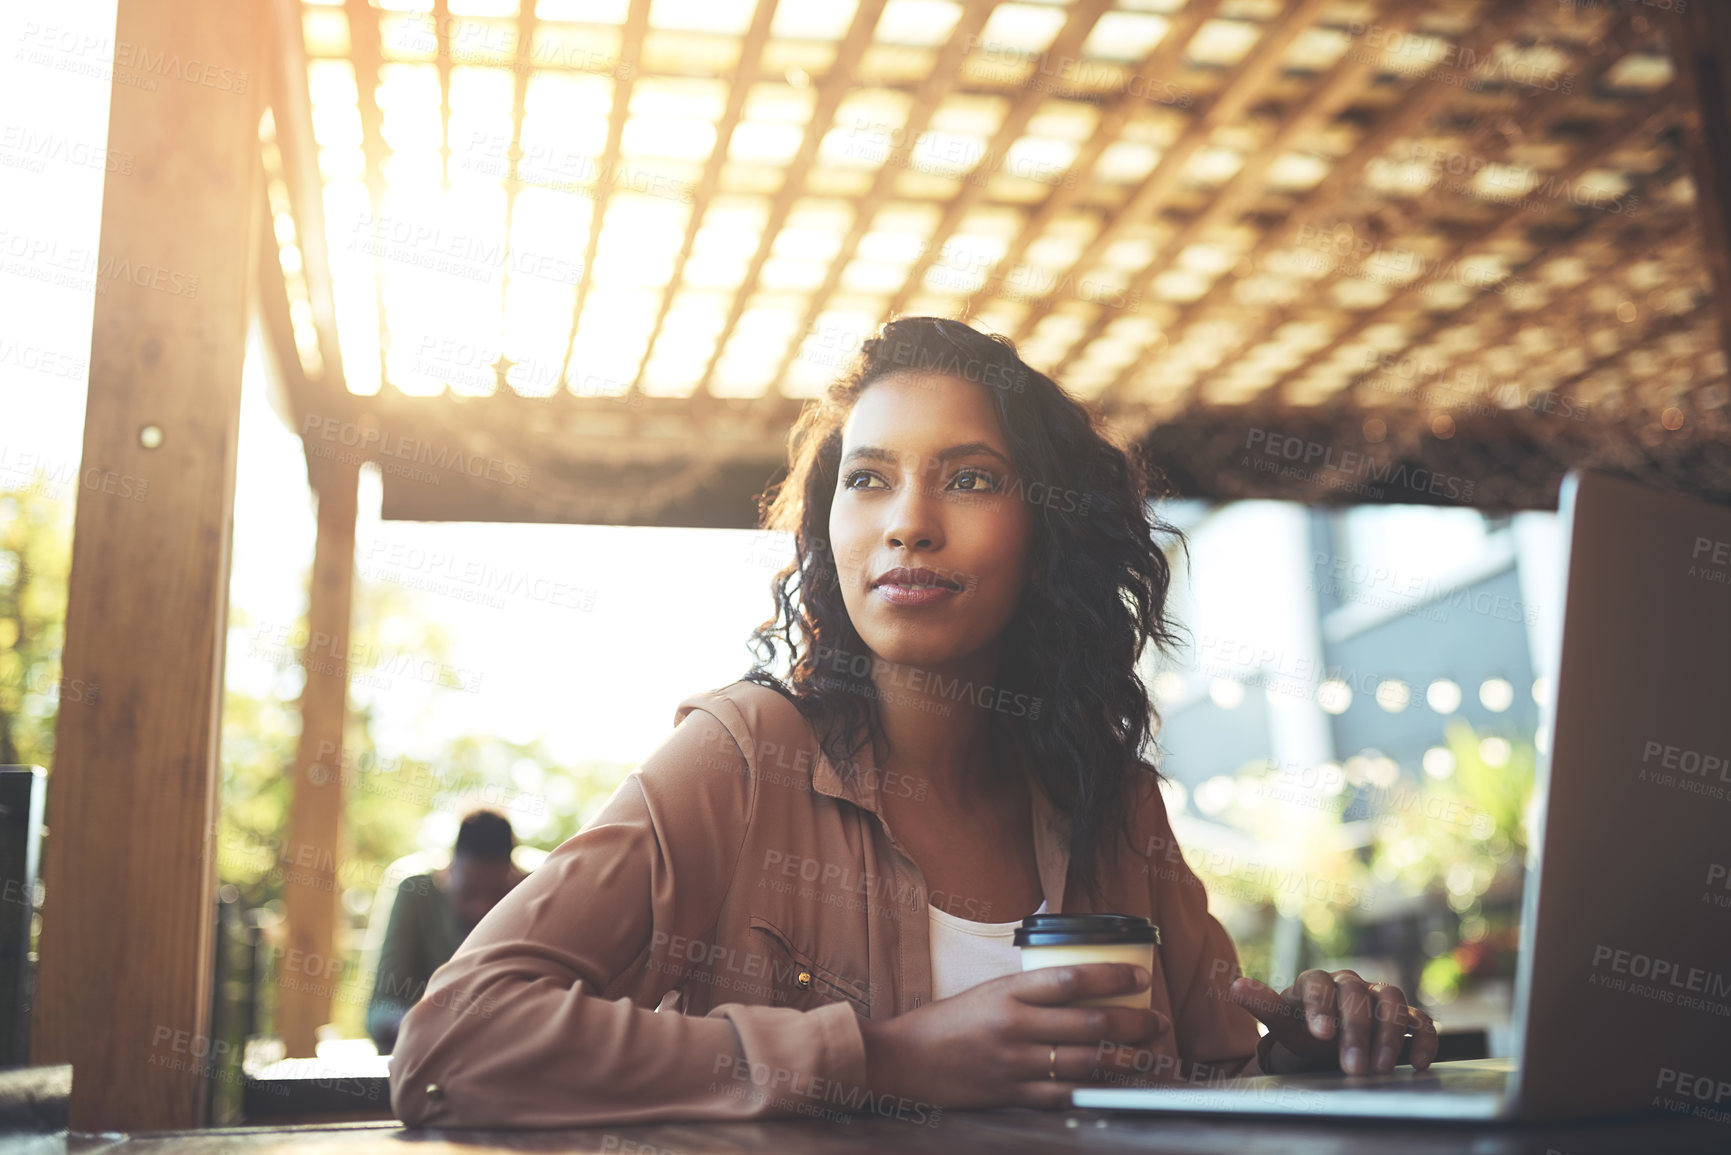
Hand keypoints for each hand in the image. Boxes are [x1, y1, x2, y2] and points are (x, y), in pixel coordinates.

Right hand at [858, 963, 1170, 1108]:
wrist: (905, 1059)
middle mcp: (1014, 1026)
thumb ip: (1031, 991)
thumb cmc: (948, 1022)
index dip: (1113, 975)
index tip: (1141, 974)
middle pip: (1089, 1022)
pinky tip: (1115, 1083)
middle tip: (1157, 1021)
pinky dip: (1095, 1089)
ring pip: (1085, 1061)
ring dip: (1125, 1058)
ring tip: (1147, 1053)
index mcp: (1007, 992)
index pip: (1072, 978)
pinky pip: (1064, 1093)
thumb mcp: (988, 991)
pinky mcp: (1011, 1094)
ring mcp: (1014, 1063)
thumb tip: (1083, 984)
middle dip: (1133, 1022)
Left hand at [1228, 970, 1437, 1075]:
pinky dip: (1424, 1038)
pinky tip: (1419, 1063)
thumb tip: (1235, 986)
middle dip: (1356, 1032)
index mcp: (1317, 982)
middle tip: (1353, 1067)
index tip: (1321, 1035)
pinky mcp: (1404, 1016)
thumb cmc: (1303, 1030)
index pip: (1319, 984)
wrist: (1327, 1042)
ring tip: (1381, 1068)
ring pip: (1392, 1001)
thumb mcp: (1282, 1023)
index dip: (1321, 1007)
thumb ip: (1263, 1006)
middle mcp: (1350, 984)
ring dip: (1389, 1035)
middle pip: (1357, 995)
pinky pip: (1420, 1020)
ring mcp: (1378, 997)